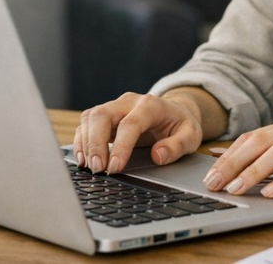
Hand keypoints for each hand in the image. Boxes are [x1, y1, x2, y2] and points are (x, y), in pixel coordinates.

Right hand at [72, 92, 203, 173]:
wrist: (176, 111)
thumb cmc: (181, 124)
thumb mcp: (191, 135)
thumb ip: (177, 146)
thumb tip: (158, 156)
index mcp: (151, 105)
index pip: (130, 123)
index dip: (120, 146)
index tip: (115, 167)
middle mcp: (129, 102)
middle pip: (103, 115)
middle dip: (96, 143)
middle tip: (98, 169)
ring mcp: (116, 106)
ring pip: (91, 117)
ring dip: (86, 143)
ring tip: (90, 167)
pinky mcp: (107, 115)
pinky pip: (87, 123)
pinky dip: (82, 140)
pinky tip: (84, 159)